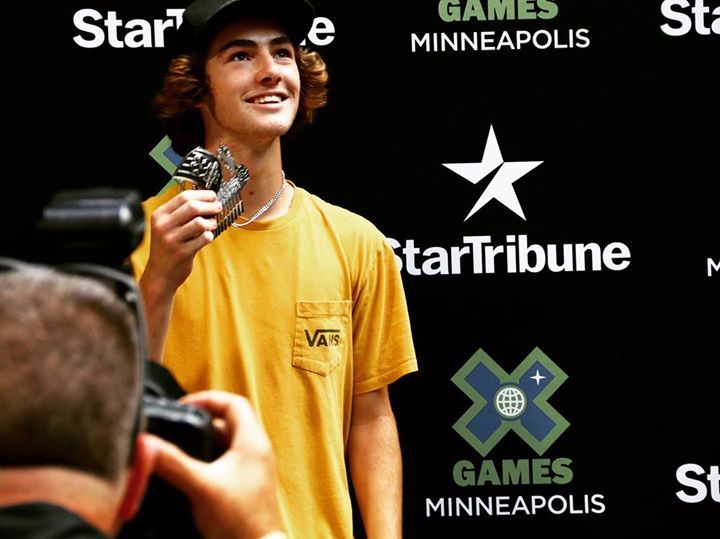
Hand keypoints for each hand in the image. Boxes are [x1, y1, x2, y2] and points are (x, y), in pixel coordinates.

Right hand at [142, 189, 220, 296]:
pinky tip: (207, 237)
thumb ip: (181, 214)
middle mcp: (163, 226)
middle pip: (193, 206)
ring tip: (212, 225)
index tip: (212, 196)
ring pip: (200, 222)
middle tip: (218, 207)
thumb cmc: (166, 249)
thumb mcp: (166, 227)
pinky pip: (204, 238)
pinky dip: (210, 235)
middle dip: (210, 205)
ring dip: (211, 222)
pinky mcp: (182, 252)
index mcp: (159, 216)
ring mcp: (172, 239)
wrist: (160, 274)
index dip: (202, 194)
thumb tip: (206, 200)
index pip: (183, 197)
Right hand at [146, 391, 282, 538]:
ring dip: (202, 444)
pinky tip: (188, 473)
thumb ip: (173, 463)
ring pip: (225, 444)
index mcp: (253, 441)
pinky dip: (207, 462)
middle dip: (199, 423)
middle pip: (228, 422)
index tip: (182, 406)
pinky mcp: (247, 486)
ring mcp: (253, 469)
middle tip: (174, 429)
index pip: (234, 403)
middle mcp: (256, 451)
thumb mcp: (201, 487)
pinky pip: (225, 463)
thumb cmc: (239, 521)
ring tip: (176, 449)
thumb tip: (146, 445)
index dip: (208, 399)